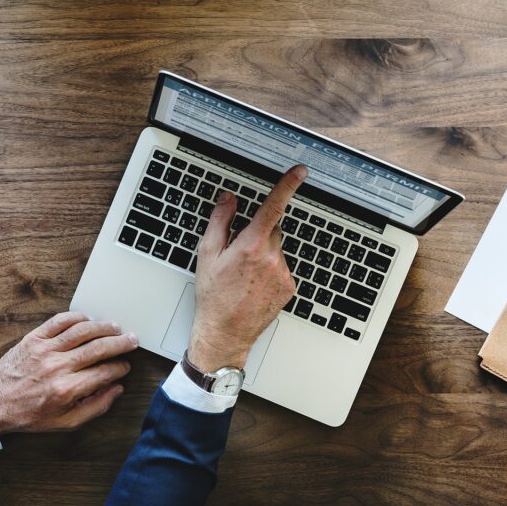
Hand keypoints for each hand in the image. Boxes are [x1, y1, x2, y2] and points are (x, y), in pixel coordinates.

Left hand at [0, 312, 137, 433]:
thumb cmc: (29, 414)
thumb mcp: (65, 422)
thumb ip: (95, 407)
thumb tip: (116, 390)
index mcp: (67, 389)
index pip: (104, 372)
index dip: (120, 368)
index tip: (125, 366)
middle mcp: (58, 367)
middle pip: (98, 348)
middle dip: (120, 343)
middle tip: (131, 341)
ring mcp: (45, 349)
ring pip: (82, 331)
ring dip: (103, 327)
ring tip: (115, 327)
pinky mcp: (34, 338)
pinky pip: (60, 321)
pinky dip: (77, 317)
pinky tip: (88, 320)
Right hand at [188, 165, 307, 371]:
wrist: (225, 332)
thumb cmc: (213, 296)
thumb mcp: (207, 255)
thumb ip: (220, 221)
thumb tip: (228, 199)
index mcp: (250, 246)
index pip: (273, 207)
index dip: (287, 185)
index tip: (299, 172)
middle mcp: (271, 258)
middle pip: (272, 229)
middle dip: (257, 234)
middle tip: (238, 254)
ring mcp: (283, 273)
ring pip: (277, 249)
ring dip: (264, 254)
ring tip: (244, 276)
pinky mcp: (289, 286)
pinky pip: (282, 267)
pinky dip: (271, 270)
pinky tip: (254, 285)